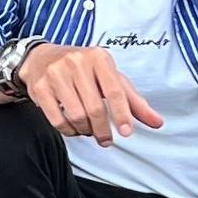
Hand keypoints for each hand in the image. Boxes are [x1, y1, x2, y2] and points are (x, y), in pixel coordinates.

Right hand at [15, 42, 164, 144]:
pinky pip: (57, 119)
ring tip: (89, 130)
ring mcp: (55, 74)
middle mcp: (76, 62)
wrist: (41, 58)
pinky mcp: (40, 87)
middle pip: (94, 107)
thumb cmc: (83, 69)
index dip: (122, 114)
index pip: (114, 90)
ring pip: (75, 115)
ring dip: (85, 130)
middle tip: (106, 140)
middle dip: (102, 130)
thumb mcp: (110, 78)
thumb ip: (133, 101)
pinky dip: (68, 130)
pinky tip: (74, 128)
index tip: (127, 132)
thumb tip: (157, 122)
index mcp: (98, 57)